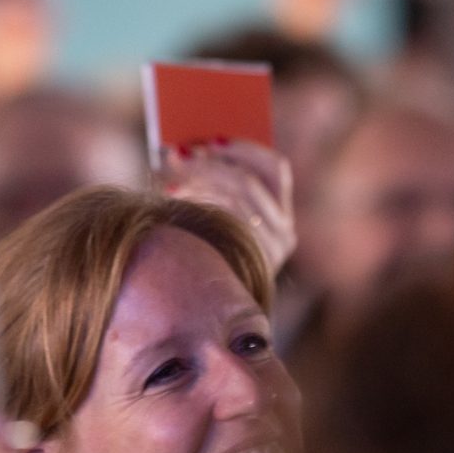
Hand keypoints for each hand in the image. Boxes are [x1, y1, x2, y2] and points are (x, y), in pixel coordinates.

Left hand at [158, 140, 296, 275]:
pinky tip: (170, 197)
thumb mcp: (218, 213)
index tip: (211, 137)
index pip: (274, 168)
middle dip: (210, 165)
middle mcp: (284, 234)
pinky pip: (221, 225)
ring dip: (198, 183)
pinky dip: (195, 206)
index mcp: (282, 212)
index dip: (242, 149)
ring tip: (169, 174)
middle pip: (248, 184)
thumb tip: (184, 150)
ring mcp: (268, 255)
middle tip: (177, 152)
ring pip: (232, 203)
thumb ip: (215, 183)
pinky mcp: (246, 269)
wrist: (211, 315)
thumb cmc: (210, 252)